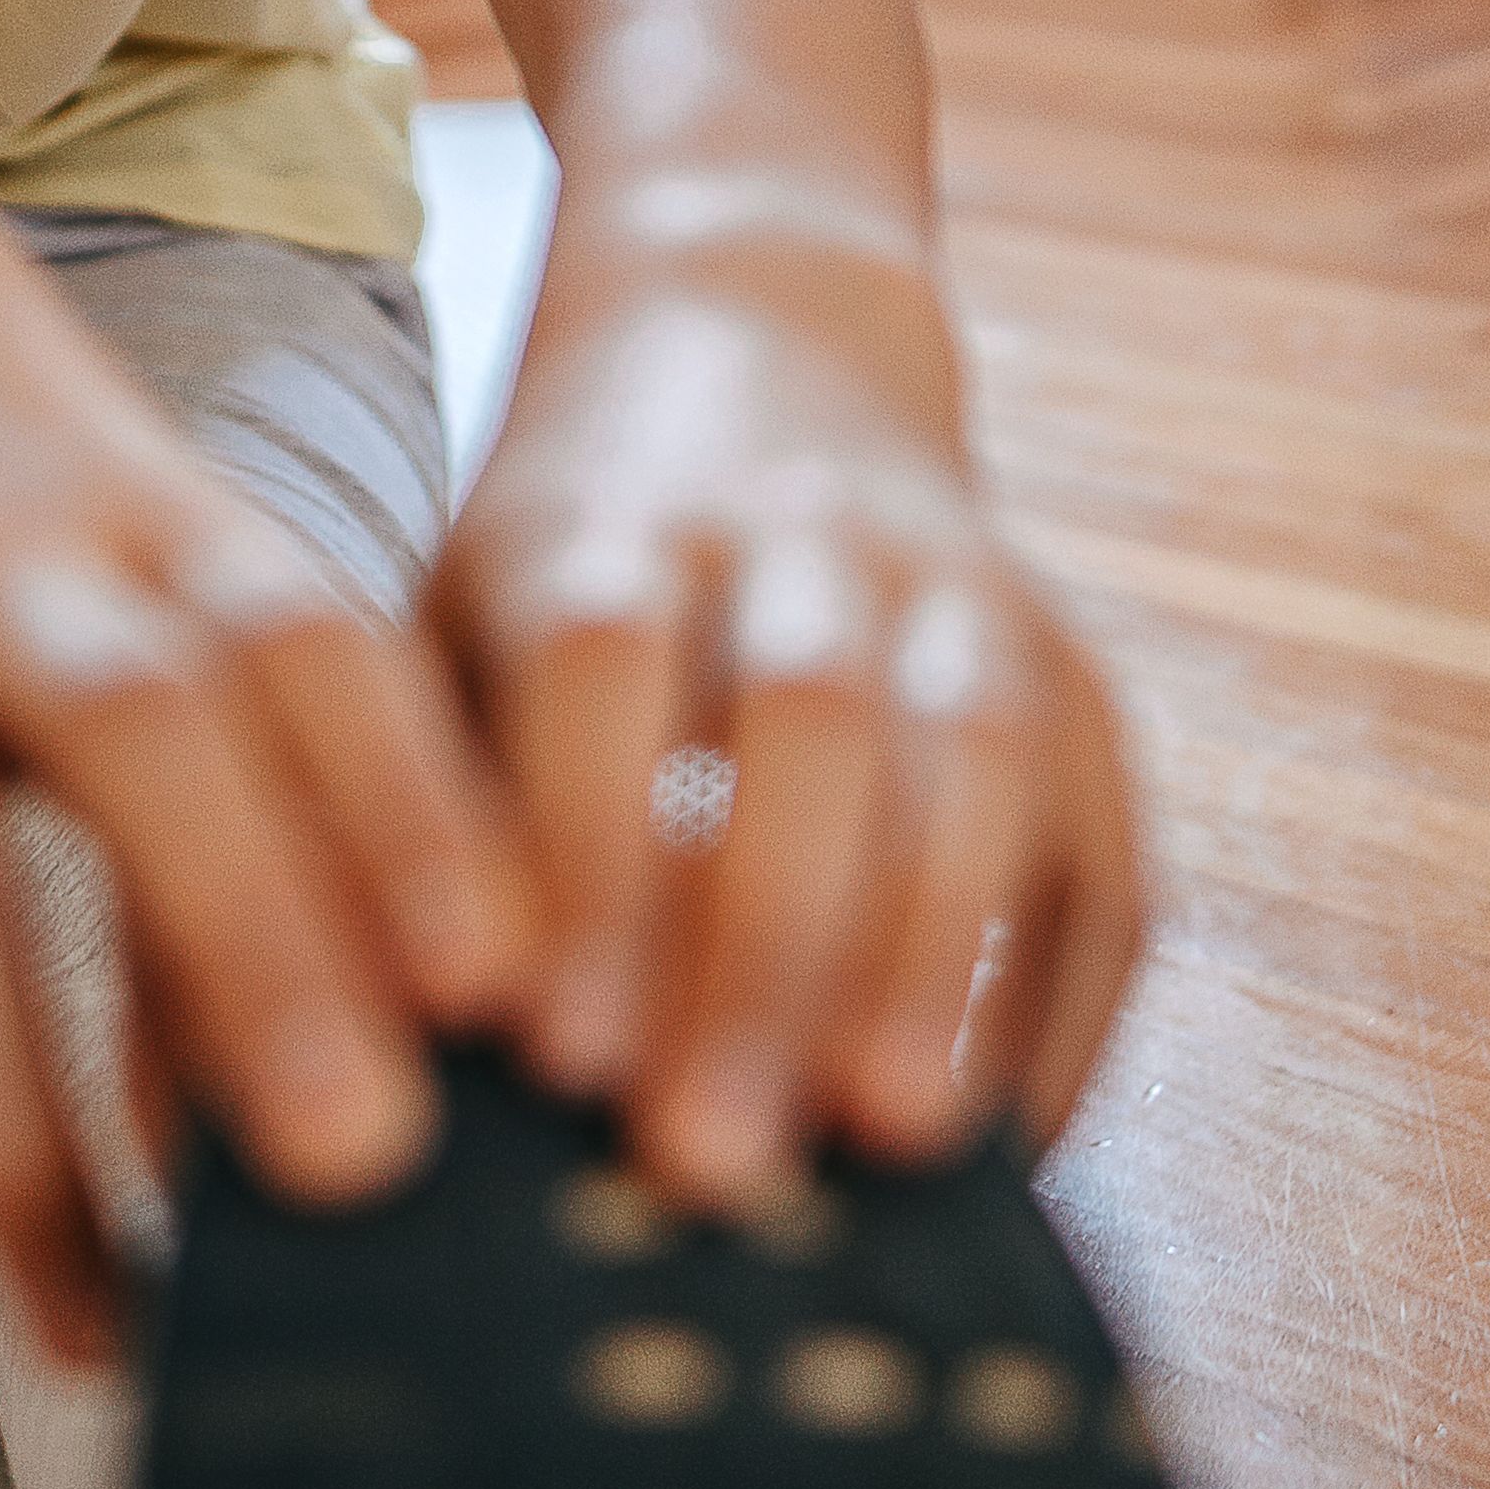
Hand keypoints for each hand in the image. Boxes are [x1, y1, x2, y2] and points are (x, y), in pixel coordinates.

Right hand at [0, 220, 529, 1369]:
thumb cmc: (48, 502)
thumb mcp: (208, 567)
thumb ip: (328, 754)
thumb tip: (485, 1017)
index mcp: (174, 530)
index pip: (314, 655)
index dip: (414, 814)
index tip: (502, 993)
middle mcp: (2, 566)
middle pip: (134, 739)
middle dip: (250, 955)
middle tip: (354, 1162)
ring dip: (2, 1104)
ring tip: (87, 1301)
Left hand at [432, 264, 1146, 1208]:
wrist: (762, 333)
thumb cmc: (557, 562)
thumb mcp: (455, 610)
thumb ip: (430, 793)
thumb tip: (388, 1041)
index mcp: (608, 514)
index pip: (604, 663)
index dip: (586, 856)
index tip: (551, 1053)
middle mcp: (802, 531)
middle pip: (807, 717)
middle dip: (765, 946)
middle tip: (708, 1155)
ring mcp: (964, 596)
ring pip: (976, 759)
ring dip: (934, 958)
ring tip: (894, 1143)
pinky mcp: (1078, 681)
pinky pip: (1101, 849)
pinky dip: (1060, 1005)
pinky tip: (1009, 1149)